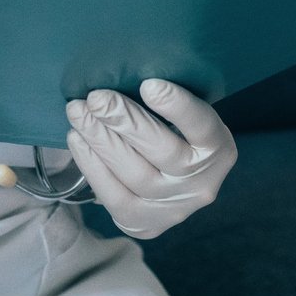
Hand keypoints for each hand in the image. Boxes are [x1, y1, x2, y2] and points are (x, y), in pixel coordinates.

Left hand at [65, 79, 236, 239]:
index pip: (203, 127)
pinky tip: (77, 139)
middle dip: (124, 120)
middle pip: (162, 150)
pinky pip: (114, 195)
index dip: (178, 107)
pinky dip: (91, 164)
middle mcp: (201, 183)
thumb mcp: (177, 118)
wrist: (166, 188)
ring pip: (134, 172)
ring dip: (100, 139)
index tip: (149, 85)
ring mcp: (174, 208)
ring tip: (78, 112)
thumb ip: (160, 101)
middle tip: (96, 98)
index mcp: (218, 149)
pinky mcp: (144, 224)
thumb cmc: (167, 135)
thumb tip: (120, 71)